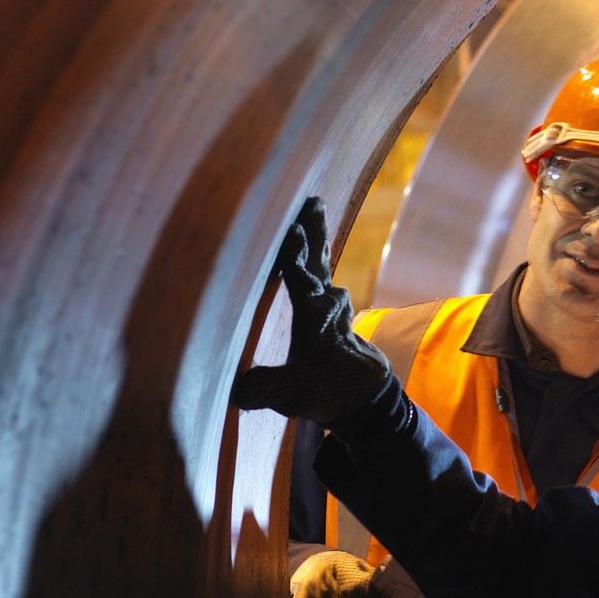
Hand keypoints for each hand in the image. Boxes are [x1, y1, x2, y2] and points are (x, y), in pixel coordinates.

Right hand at [229, 198, 397, 424]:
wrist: (363, 395)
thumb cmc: (325, 393)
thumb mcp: (290, 396)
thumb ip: (262, 389)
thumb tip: (235, 390)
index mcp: (314, 322)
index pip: (301, 283)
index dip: (292, 258)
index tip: (290, 231)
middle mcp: (326, 305)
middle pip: (317, 261)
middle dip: (312, 231)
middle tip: (310, 201)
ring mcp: (332, 300)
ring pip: (322, 259)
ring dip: (315, 233)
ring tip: (311, 204)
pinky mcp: (331, 301)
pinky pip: (321, 267)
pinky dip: (314, 247)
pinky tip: (309, 224)